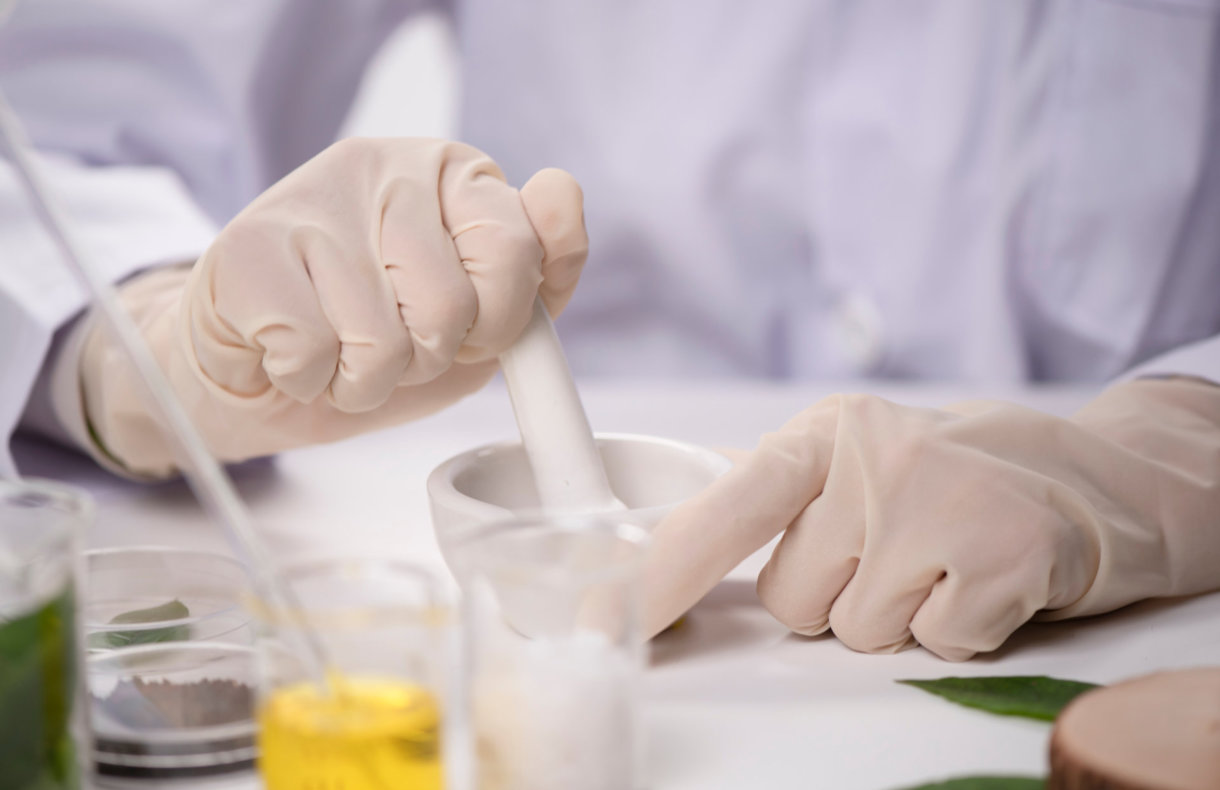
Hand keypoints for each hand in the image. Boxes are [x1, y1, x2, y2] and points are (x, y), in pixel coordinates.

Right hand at [72, 138, 586, 476]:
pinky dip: (308, 379)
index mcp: (453, 173)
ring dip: (365, 380)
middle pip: (450, 307)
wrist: (256, 366)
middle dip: (427, 357)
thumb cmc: (374, 336)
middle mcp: (385, 168)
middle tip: (391, 343)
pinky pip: (313, 355)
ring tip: (337, 350)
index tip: (470, 328)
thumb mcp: (480, 318)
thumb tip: (562, 193)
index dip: (498, 319)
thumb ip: (540, 276)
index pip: (517, 246)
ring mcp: (311, 201)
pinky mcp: (246, 248)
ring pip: (383, 342)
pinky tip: (290, 350)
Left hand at [644, 379, 1219, 659]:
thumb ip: (769, 493)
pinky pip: (932, 642)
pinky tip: (981, 579)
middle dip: (832, 598)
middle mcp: (871, 458)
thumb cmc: (942, 475)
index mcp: (821, 433)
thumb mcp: (849, 456)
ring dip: (894, 615)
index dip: (665, 568)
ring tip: (936, 561)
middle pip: (791, 599)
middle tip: (889, 552)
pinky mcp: (999, 555)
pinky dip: (957, 628)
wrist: (1083, 474)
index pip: (726, 506)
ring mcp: (935, 503)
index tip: (604, 613)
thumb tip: (666, 540)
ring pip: (856, 630)